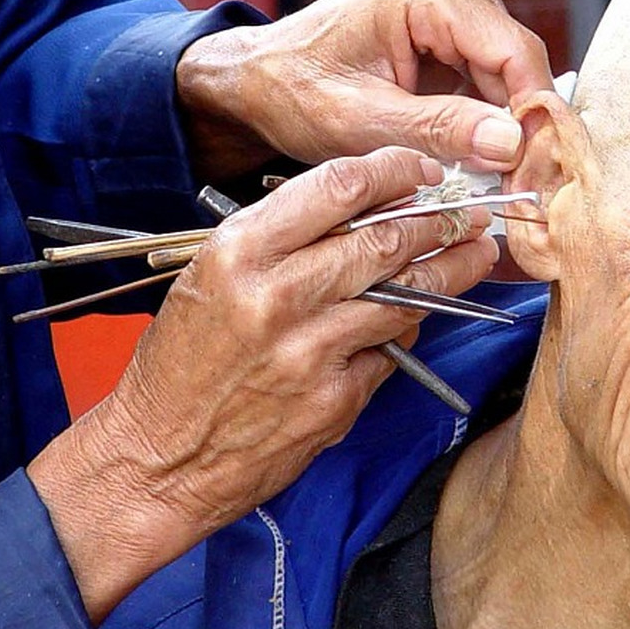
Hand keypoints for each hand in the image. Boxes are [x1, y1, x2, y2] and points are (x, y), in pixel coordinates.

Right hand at [28, 148, 498, 620]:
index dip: (394, 171)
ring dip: (447, 275)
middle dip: (437, 223)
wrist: (158, 458)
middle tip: (464, 217)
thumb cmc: (179, 367)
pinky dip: (400, 340)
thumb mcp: (209, 280)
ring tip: (471, 258)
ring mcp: (310, 352)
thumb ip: (279, 244)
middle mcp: (276, 296)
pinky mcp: (334, 401)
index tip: (422, 170)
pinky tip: (405, 330)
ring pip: (403, 298)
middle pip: (384, 240)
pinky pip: (388, 355)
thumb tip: (362, 215)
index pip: (337, 188)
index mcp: (238, 253)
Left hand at [177, 0, 553, 177]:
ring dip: (503, 128)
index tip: (534, 174)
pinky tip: (472, 158)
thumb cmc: (293, 91)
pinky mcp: (449, 29)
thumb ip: (438, 129)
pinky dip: (484, 120)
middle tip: (518, 192)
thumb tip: (510, 142)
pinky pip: (487, 78)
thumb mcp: (362, 121)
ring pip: (507, 75)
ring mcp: (452, 2)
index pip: (515, 53)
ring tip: (492, 181)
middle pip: (517, 64)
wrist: (257, 79)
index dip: (534, 118)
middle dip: (520, 130)